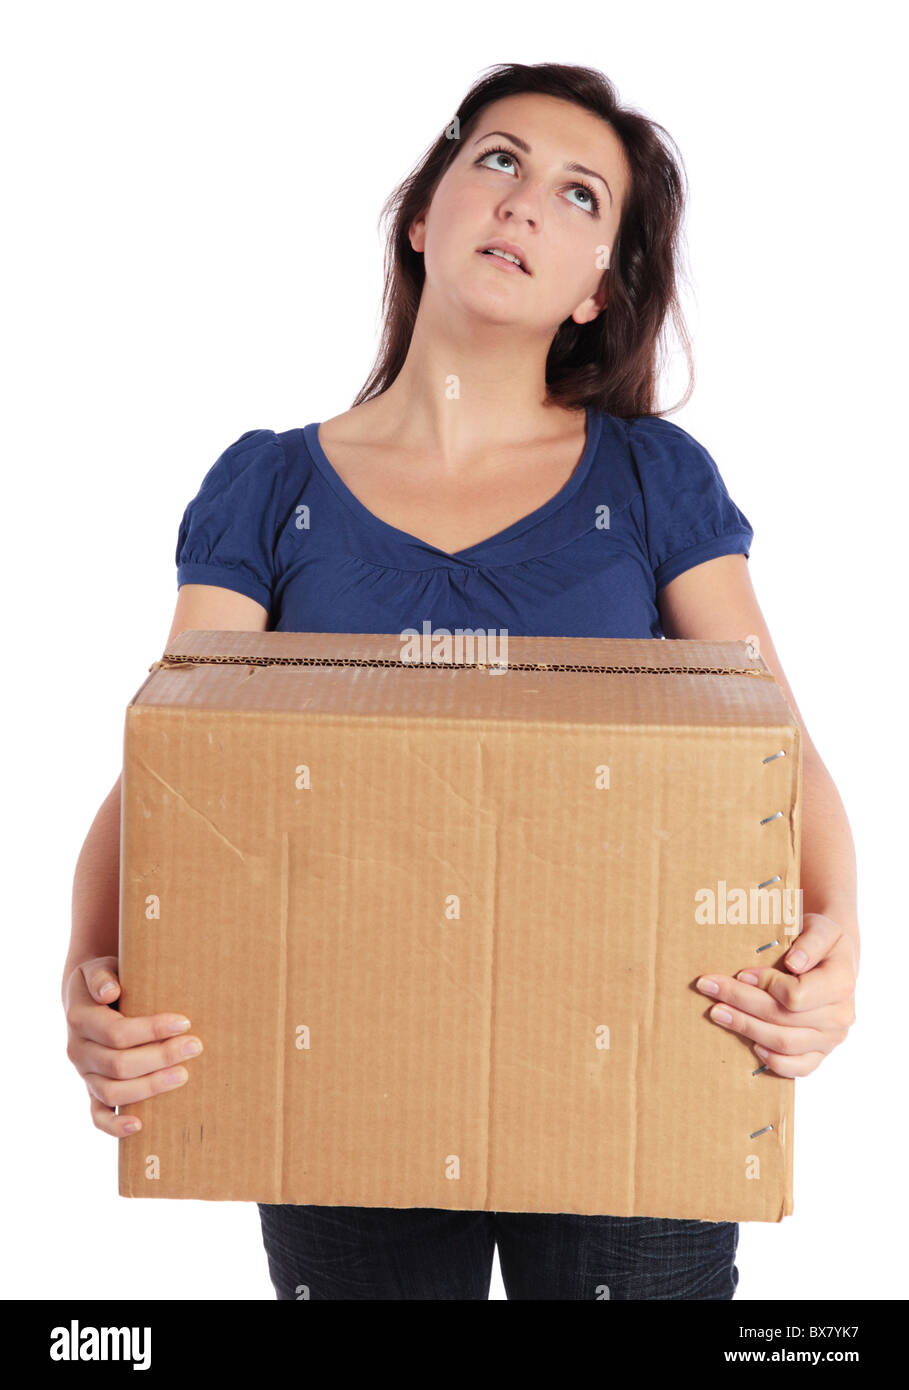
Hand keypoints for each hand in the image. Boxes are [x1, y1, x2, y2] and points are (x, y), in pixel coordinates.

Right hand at [63, 955, 204, 1136]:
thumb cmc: (105, 979)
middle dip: (161, 1056)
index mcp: (80, 1019)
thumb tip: (110, 992)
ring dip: (150, 1087)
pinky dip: (115, 1126)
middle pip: (119, 1064)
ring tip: (184, 1075)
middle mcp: (79, 1051)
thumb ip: (102, 976)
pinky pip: (97, 1116)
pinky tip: (140, 1126)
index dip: (151, 1030)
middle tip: (195, 1046)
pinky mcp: (92, 1090)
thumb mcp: (98, 968)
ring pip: (112, 1092)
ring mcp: (85, 1074)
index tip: (185, 1022)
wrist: (88, 998)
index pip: (117, 1032)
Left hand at [694, 912, 857, 1076]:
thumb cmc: (821, 942)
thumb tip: (794, 962)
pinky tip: (750, 1046)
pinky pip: (798, 1068)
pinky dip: (773, 1061)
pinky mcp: (821, 1053)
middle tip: (709, 988)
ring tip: (717, 1012)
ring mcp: (831, 1039)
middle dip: (741, 1002)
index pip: (796, 994)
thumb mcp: (821, 929)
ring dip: (745, 1028)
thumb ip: (810, 941)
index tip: (741, 973)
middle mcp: (840, 1016)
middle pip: (782, 1019)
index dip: (765, 985)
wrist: (833, 961)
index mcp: (841, 983)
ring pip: (784, 1044)